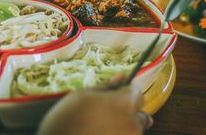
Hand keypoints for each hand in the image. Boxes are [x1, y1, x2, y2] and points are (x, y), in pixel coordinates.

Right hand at [37, 84, 151, 134]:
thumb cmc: (66, 119)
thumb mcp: (82, 95)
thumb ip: (106, 86)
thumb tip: (122, 76)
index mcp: (124, 104)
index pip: (137, 93)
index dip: (125, 92)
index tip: (114, 95)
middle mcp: (132, 124)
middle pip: (139, 114)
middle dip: (127, 111)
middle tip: (103, 113)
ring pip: (132, 129)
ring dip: (121, 126)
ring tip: (97, 126)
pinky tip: (97, 134)